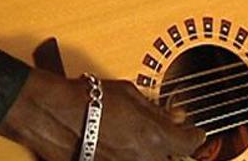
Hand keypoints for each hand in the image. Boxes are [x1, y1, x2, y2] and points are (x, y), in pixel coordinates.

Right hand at [0, 68, 204, 160]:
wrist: (54, 114)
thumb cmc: (89, 98)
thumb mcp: (129, 94)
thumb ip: (155, 109)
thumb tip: (173, 115)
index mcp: (155, 137)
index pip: (190, 143)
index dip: (194, 135)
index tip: (194, 131)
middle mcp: (143, 158)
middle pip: (172, 159)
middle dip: (173, 148)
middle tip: (168, 136)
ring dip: (150, 152)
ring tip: (138, 138)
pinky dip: (130, 156)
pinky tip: (122, 145)